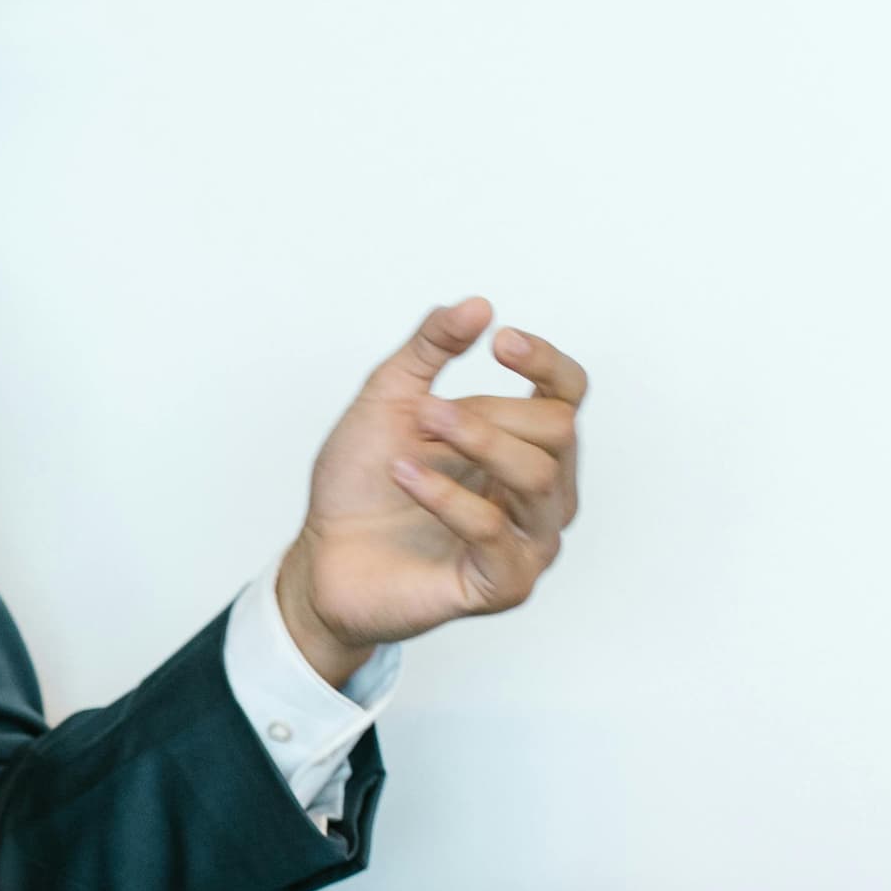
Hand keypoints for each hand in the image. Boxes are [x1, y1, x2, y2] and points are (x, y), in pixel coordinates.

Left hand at [276, 296, 587, 681]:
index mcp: (522, 443)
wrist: (322, 556)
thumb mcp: (389, 399)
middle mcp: (539, 492)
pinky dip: (448, 498)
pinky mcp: (504, 584)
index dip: (546, 362)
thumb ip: (430, 348)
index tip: (501, 341)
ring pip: (540, 478)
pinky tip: (406, 477)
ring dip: (475, 444)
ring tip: (414, 438)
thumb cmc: (361, 484)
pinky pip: (497, 533)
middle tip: (425, 414)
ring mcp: (528, 541)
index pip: (569, 394)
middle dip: (489, 413)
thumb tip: (478, 305)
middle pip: (558, 431)